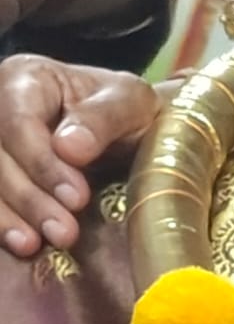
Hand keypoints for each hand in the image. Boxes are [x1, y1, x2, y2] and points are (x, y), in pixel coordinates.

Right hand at [0, 53, 163, 253]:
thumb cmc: (126, 111)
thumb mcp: (130, 102)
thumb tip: (69, 148)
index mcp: (27, 79)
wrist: (126, 133)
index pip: (18, 121)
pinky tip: (18, 244)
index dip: (42, 163)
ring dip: (7, 216)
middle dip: (28, 198)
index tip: (77, 197)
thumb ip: (102, 118)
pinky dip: (0, 223)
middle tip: (64, 232)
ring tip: (33, 245)